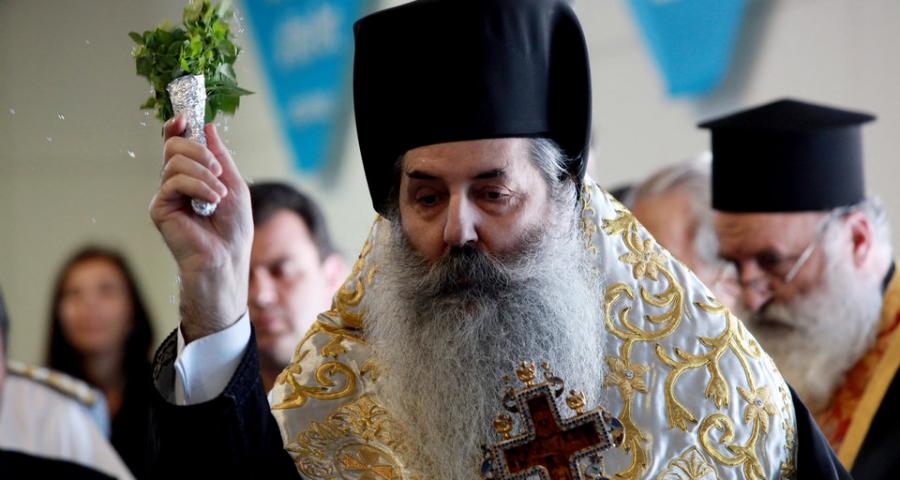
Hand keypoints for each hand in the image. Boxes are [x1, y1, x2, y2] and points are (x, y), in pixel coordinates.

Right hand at [150, 114, 252, 342]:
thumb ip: (219, 156)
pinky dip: (198, 186)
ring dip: (204, 173)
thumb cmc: (233, 228)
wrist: (226, 258)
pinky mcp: (159, 208)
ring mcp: (166, 195)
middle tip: (218, 170)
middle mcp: (175, 183)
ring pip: (175, 161)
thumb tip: (207, 127)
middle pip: (173, 146)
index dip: (176, 127)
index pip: (176, 144)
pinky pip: (174, 182)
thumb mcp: (234, 185)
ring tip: (219, 194)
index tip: (184, 117)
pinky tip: (212, 201)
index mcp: (192, 175)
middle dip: (198, 150)